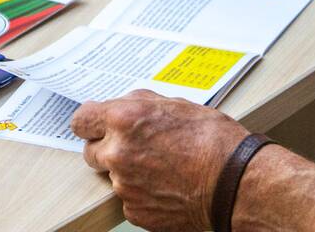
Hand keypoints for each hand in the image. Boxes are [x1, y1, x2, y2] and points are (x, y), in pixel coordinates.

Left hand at [71, 90, 248, 231]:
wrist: (233, 181)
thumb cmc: (213, 140)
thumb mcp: (175, 104)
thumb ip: (139, 104)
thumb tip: (122, 106)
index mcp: (124, 120)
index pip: (81, 120)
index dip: (91, 121)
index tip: (96, 124)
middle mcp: (117, 153)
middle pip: (91, 151)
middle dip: (109, 146)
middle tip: (137, 145)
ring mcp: (123, 185)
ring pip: (113, 175)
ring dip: (129, 170)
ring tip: (163, 165)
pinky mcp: (134, 211)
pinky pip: (128, 198)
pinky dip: (142, 192)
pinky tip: (167, 184)